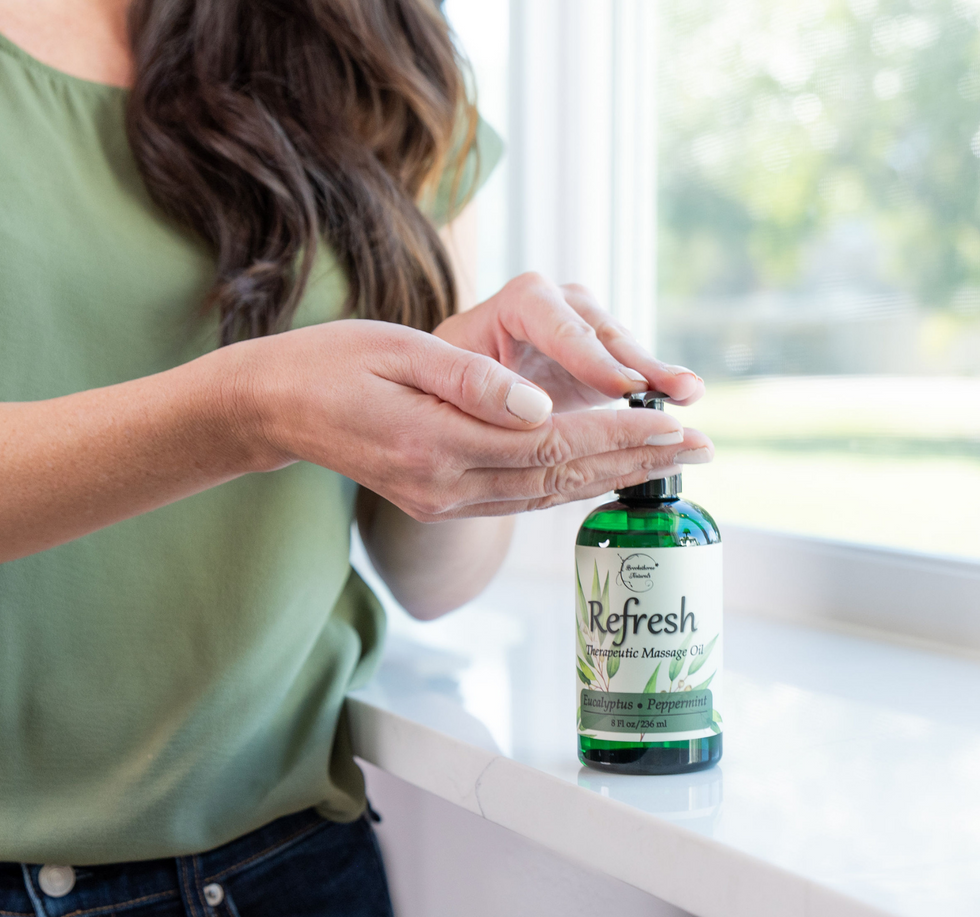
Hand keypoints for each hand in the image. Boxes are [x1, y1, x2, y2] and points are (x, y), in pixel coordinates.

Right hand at [230, 318, 712, 519]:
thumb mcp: (396, 351)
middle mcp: (445, 487)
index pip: (552, 446)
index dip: (620, 438)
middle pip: (560, 478)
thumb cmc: (332, 364)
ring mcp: (442, 501)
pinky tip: (604, 473)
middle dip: (635, 462)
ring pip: (544, 495)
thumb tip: (540, 403)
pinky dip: (569, 486)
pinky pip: (520, 498)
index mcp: (436, 446)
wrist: (276, 408)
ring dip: (610, 478)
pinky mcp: (440, 502)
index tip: (680, 427)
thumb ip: (470, 380)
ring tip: (670, 462)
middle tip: (703, 448)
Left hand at [432, 272, 708, 412]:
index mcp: (515, 303)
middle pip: (600, 330)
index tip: (618, 386)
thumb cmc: (441, 381)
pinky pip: (633, 375)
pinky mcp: (603, 361)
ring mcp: (585, 331)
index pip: (551, 317)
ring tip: (688, 393)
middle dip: (637, 361)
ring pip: (623, 351)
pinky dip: (656, 393)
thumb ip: (481, 385)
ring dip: (657, 374)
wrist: (453, 386)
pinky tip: (683, 405)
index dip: (585, 352)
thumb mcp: (445, 377)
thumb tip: (532, 410)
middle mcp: (558, 307)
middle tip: (670, 389)